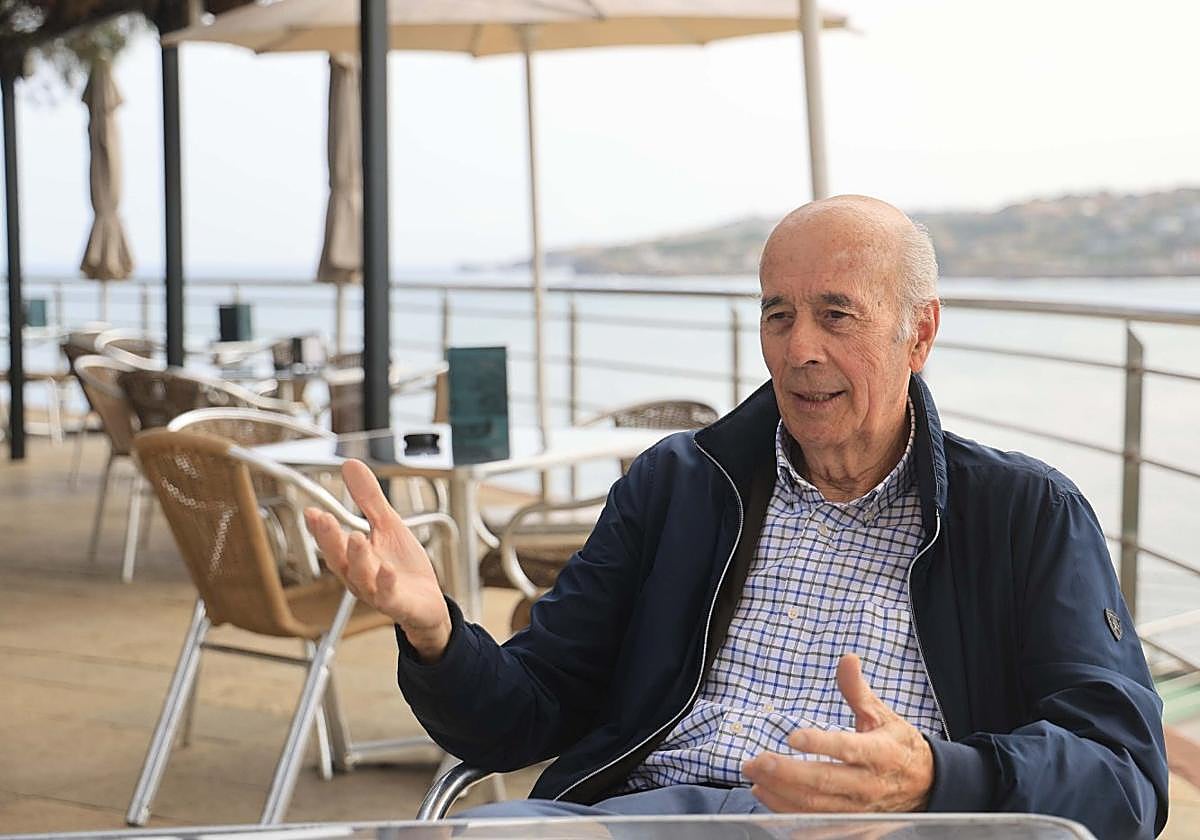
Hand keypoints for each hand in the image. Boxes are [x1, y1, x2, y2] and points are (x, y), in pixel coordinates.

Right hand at [304, 459, 450, 661]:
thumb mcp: (388, 526)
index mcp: (354, 559)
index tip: (311, 511)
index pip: (332, 542)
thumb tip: (350, 465)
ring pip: (362, 578)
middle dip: (330, 540)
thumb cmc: (403, 567)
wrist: (426, 603)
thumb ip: (369, 499)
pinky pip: (389, 596)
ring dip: (357, 558)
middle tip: (324, 519)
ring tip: (355, 537)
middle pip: (340, 560)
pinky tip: (387, 570)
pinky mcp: (398, 604)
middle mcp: (360, 577)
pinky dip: (386, 584)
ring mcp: (378, 592)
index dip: (320, 528)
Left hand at [742, 654, 933, 812]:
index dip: (820, 744)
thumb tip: (847, 658)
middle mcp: (868, 784)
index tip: (792, 737)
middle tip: (756, 761)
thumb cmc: (897, 746)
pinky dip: (787, 811)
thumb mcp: (882, 714)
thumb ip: (858, 690)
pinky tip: (765, 795)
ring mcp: (858, 808)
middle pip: (823, 781)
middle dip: (786, 773)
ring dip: (780, 792)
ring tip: (753, 775)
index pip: (847, 749)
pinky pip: (815, 822)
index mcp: (879, 753)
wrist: (926, 785)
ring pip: (815, 806)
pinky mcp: (851, 824)